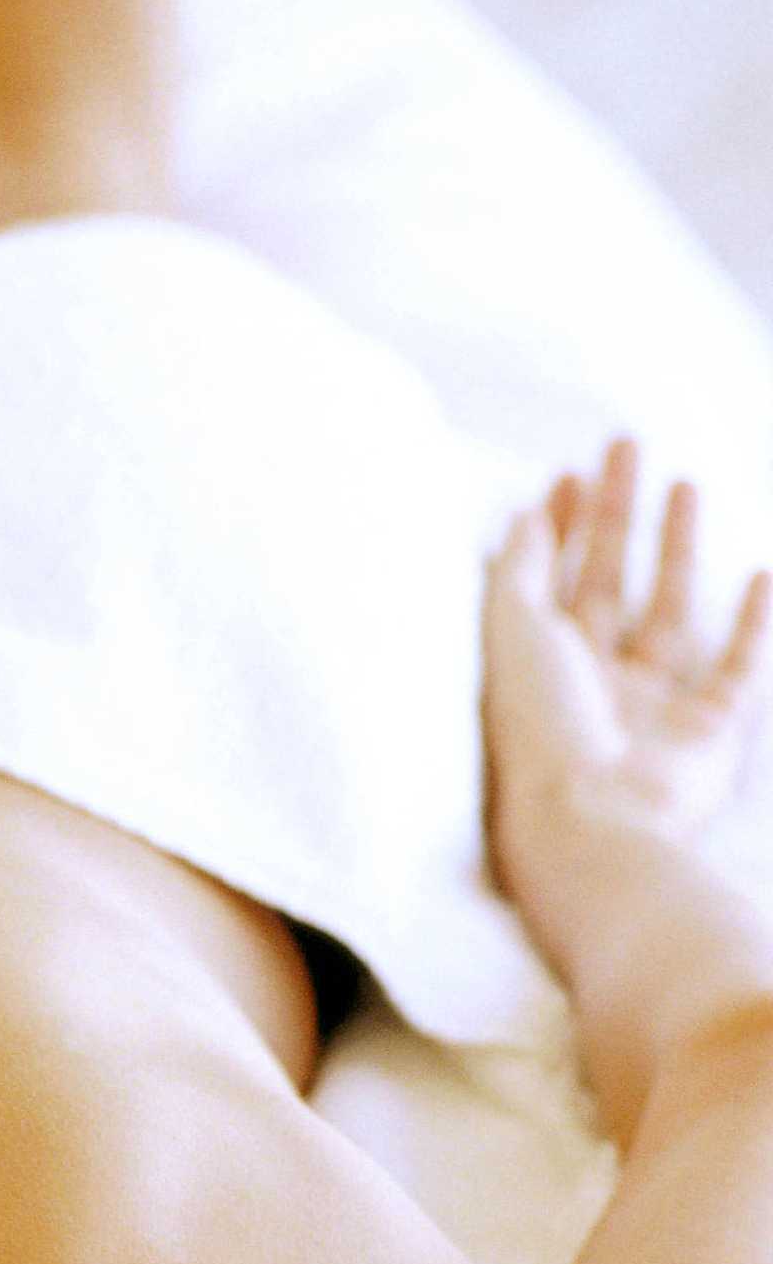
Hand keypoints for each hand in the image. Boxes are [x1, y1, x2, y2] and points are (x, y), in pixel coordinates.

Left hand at [482, 436, 770, 868]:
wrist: (597, 819)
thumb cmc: (543, 729)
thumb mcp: (514, 634)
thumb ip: (518, 571)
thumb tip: (522, 513)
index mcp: (539, 672)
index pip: (550, 580)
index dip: (561, 523)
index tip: (572, 468)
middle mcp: (593, 688)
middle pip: (605, 582)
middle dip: (616, 513)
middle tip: (626, 444)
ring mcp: (652, 711)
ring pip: (667, 612)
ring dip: (677, 548)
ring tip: (685, 482)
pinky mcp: (708, 735)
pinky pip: (736, 668)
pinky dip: (751, 622)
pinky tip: (761, 572)